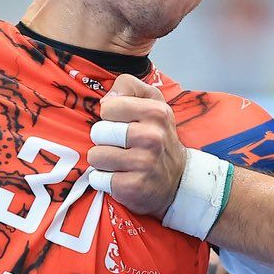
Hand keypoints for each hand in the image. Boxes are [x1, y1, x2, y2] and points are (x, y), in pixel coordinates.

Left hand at [86, 74, 185, 215]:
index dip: (110, 116)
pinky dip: (104, 180)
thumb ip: (129, 86)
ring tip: (118, 161)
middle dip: (103, 139)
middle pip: (98, 132)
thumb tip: (106, 98)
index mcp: (156, 112)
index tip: (121, 123)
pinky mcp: (133, 187)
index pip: (108, 107)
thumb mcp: (152, 102)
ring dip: (102, 161)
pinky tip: (119, 177)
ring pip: (95, 156)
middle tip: (119, 145)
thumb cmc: (157, 136)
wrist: (179, 179)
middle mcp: (152, 137)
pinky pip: (98, 179)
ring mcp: (144, 164)